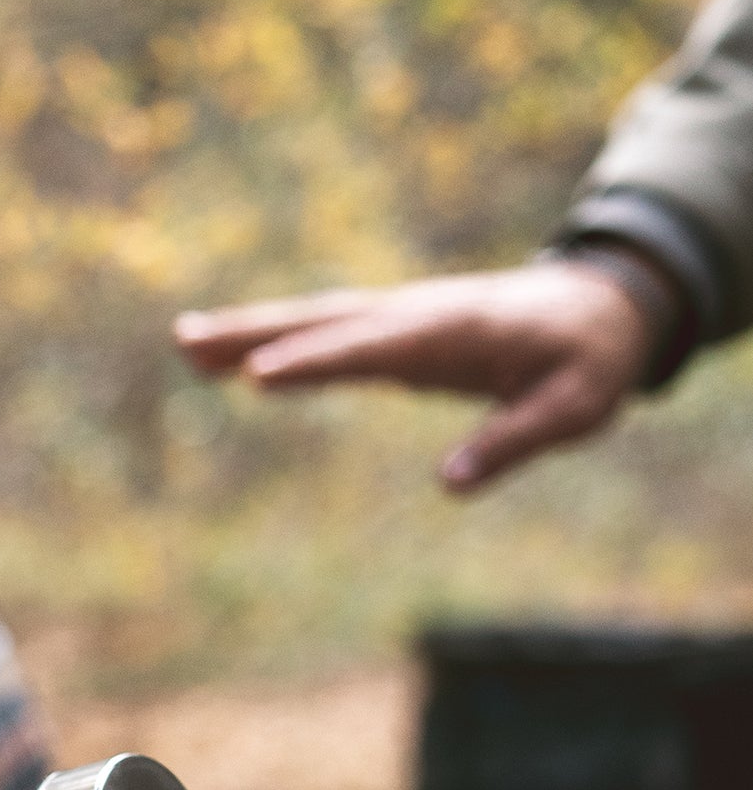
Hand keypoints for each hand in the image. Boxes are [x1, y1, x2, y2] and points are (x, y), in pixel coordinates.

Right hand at [175, 262, 659, 489]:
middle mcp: (414, 314)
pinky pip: (328, 334)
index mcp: (454, 332)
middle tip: (186, 342)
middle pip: (323, 322)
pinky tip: (235, 363)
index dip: (315, 362)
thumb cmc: (590, 361)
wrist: (604, 305)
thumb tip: (450, 484)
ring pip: (315, 321)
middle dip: (255, 332)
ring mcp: (401, 317)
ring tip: (184, 344)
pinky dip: (278, 341)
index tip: (256, 376)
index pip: (372, 348)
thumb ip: (515, 442)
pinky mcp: (396, 330)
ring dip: (250, 331)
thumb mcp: (574, 409)